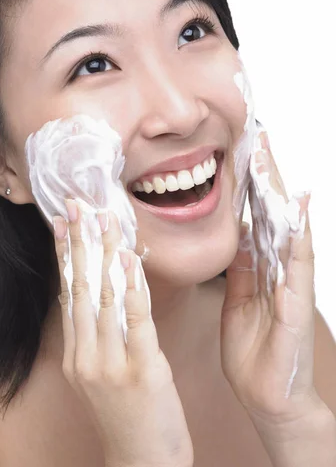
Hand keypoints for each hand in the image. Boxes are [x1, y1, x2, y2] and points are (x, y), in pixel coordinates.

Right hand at [53, 199, 192, 466]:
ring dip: (105, 253)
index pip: (68, 293)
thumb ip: (100, 334)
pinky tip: (129, 258)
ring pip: (104, 297)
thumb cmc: (128, 415)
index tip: (64, 221)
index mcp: (75, 354)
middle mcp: (85, 356)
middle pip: (80, 288)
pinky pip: (135, 320)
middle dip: (79, 242)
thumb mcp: (104, 373)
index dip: (66, 254)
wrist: (143, 463)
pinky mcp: (140, 370)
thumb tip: (104, 290)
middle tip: (77, 205)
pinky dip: (132, 286)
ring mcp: (110, 363)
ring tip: (104, 219)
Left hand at [220, 131, 323, 429]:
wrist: (268, 397)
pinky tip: (297, 209)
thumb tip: (235, 236)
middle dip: (263, 175)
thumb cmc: (254, 351)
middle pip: (271, 214)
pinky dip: (298, 236)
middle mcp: (278, 268)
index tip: (238, 150)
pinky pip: (297, 265)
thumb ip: (238, 269)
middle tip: (256, 136)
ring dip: (279, 192)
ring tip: (270, 158)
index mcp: (260, 267)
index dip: (247, 184)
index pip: (254, 216)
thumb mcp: (237, 301)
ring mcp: (290, 284)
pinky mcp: (295, 305)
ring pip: (286, 228)